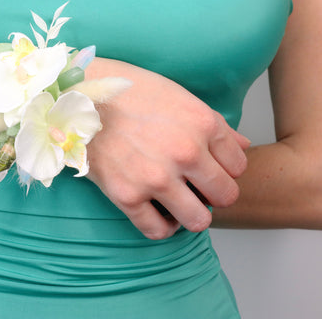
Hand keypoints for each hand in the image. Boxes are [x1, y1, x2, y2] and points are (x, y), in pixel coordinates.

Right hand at [85, 59, 249, 238]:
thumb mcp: (179, 97)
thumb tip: (241, 147)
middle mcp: (185, 152)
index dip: (226, 169)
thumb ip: (215, 125)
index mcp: (201, 124)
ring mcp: (155, 176)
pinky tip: (158, 211)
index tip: (210, 168)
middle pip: (226, 196)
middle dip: (215, 194)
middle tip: (198, 188)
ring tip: (180, 202)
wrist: (80, 96)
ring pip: (198, 220)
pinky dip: (163, 226)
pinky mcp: (126, 195)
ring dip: (192, 214)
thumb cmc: (129, 91)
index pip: (238, 166)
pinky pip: (158, 230)